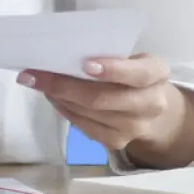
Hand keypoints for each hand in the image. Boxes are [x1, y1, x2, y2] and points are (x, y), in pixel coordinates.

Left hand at [18, 54, 186, 158]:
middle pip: (104, 98)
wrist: (148, 106)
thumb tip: (61, 51)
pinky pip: (84, 126)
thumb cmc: (130, 71)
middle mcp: (151, 103)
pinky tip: (53, 97)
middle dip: (65, 85)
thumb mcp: (129, 56)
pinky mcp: (117, 142)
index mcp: (157, 73)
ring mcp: (135, 127)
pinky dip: (64, 110)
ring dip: (59, 96)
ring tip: (38, 82)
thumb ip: (105, 53)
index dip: (113, 70)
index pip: (138, 73)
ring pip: (89, 113)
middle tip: (37, 73)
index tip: (85, 64)